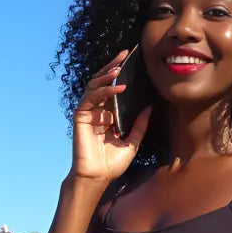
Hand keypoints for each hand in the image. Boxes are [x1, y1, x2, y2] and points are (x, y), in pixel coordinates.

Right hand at [71, 51, 151, 183]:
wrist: (98, 177)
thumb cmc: (112, 163)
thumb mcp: (133, 142)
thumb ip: (140, 125)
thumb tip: (150, 107)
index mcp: (108, 115)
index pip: (112, 89)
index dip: (119, 74)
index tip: (130, 61)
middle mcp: (97, 111)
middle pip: (102, 82)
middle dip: (112, 67)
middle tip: (124, 55)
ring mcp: (88, 113)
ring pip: (94, 86)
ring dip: (106, 75)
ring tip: (119, 68)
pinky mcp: (81, 117)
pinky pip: (91, 98)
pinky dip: (104, 91)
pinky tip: (116, 87)